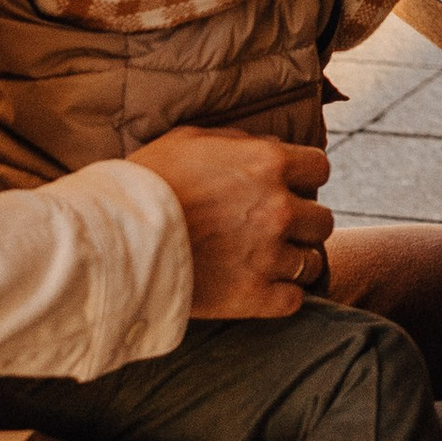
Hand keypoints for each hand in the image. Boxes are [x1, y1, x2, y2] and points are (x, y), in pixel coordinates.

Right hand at [132, 127, 333, 317]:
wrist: (119, 238)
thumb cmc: (150, 181)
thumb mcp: (194, 139)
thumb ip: (241, 142)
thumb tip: (267, 149)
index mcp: (268, 163)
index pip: (320, 168)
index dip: (305, 177)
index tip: (289, 186)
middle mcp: (278, 208)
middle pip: (322, 220)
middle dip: (303, 222)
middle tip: (277, 227)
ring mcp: (268, 256)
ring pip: (313, 262)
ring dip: (296, 260)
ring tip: (273, 260)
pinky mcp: (253, 298)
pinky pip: (294, 301)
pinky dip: (283, 296)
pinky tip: (266, 289)